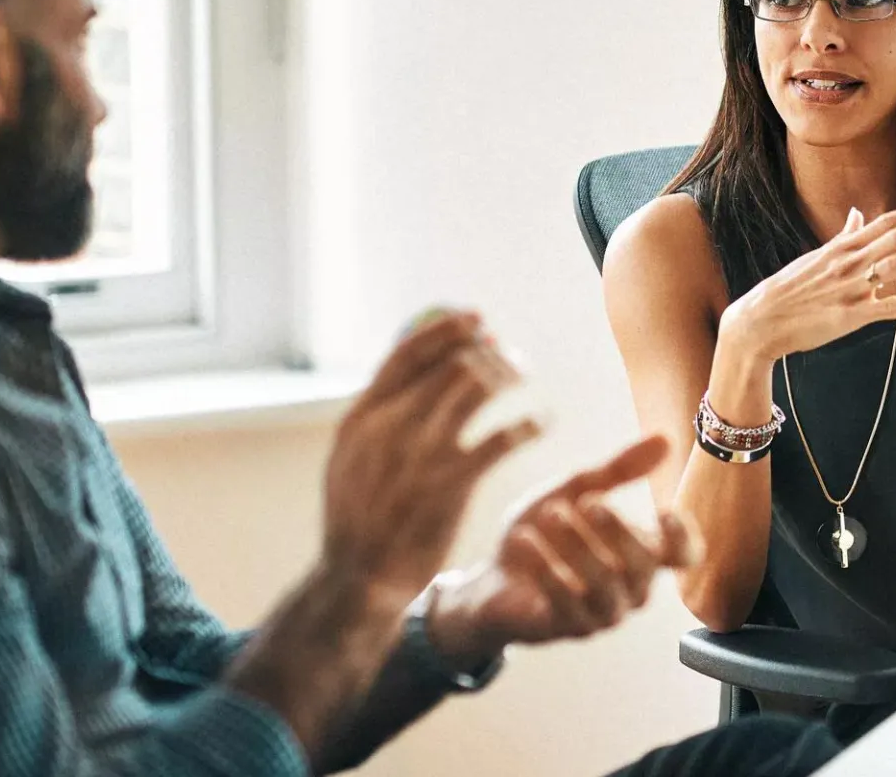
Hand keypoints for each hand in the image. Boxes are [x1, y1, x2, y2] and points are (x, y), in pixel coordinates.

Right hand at [320, 311, 538, 605]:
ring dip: (510, 376)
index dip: (447, 329)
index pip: (408, 354)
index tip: (477, 317)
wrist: (358, 578)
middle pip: (450, 364)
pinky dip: (529, 423)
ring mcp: (419, 455)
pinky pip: (503, 438)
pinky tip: (543, 422)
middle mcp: (389, 428)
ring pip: (478, 389)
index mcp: (361, 417)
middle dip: (488, 352)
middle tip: (511, 356)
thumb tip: (412, 366)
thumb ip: (378, 415)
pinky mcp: (451, 485)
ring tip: (527, 378)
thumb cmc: (362, 515)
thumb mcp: (352, 458)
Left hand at [428, 435, 701, 656]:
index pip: (684, 557)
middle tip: (589, 502)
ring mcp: (602, 613)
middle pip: (645, 567)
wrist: (491, 577)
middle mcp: (631, 588)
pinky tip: (524, 541)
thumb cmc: (543, 533)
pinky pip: (567, 605)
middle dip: (620, 532)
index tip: (664, 510)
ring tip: (551, 514)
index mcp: (641, 554)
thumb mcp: (575, 490)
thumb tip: (664, 439)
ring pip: (608, 586)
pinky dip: (546, 569)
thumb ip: (618, 470)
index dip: (683, 538)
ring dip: (581, 548)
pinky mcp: (567, 628)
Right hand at [720, 199, 895, 361]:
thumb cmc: (791, 288)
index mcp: (843, 247)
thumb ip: (844, 236)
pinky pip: (889, 308)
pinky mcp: (850, 317)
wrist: (762, 320)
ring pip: (895, 268)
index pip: (886, 222)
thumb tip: (858, 213)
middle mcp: (849, 263)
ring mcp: (850, 289)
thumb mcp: (816, 256)